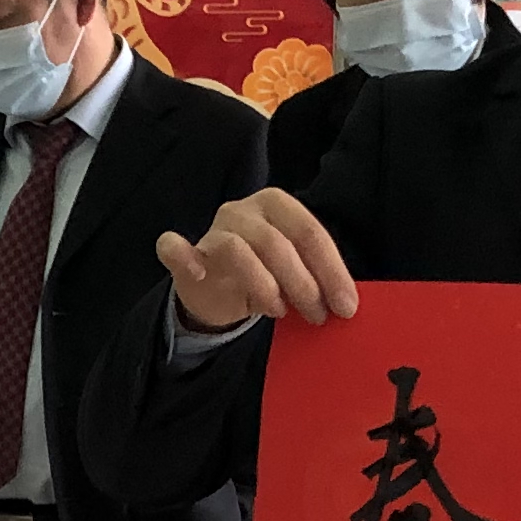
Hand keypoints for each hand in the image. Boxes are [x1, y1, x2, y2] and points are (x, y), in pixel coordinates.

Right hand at [159, 189, 357, 328]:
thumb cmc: (265, 275)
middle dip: (303, 283)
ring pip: (236, 249)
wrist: (216, 290)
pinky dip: (184, 257)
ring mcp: (210, 230)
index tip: (346, 306)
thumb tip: (347, 304)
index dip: (331, 270)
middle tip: (318, 315)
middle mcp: (242, 211)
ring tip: (279, 311)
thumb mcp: (296, 273)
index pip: (308, 231)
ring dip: (263, 284)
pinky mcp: (182, 253)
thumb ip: (317, 278)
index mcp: (276, 205)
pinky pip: (173, 247)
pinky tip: (201, 274)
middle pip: (275, 242)